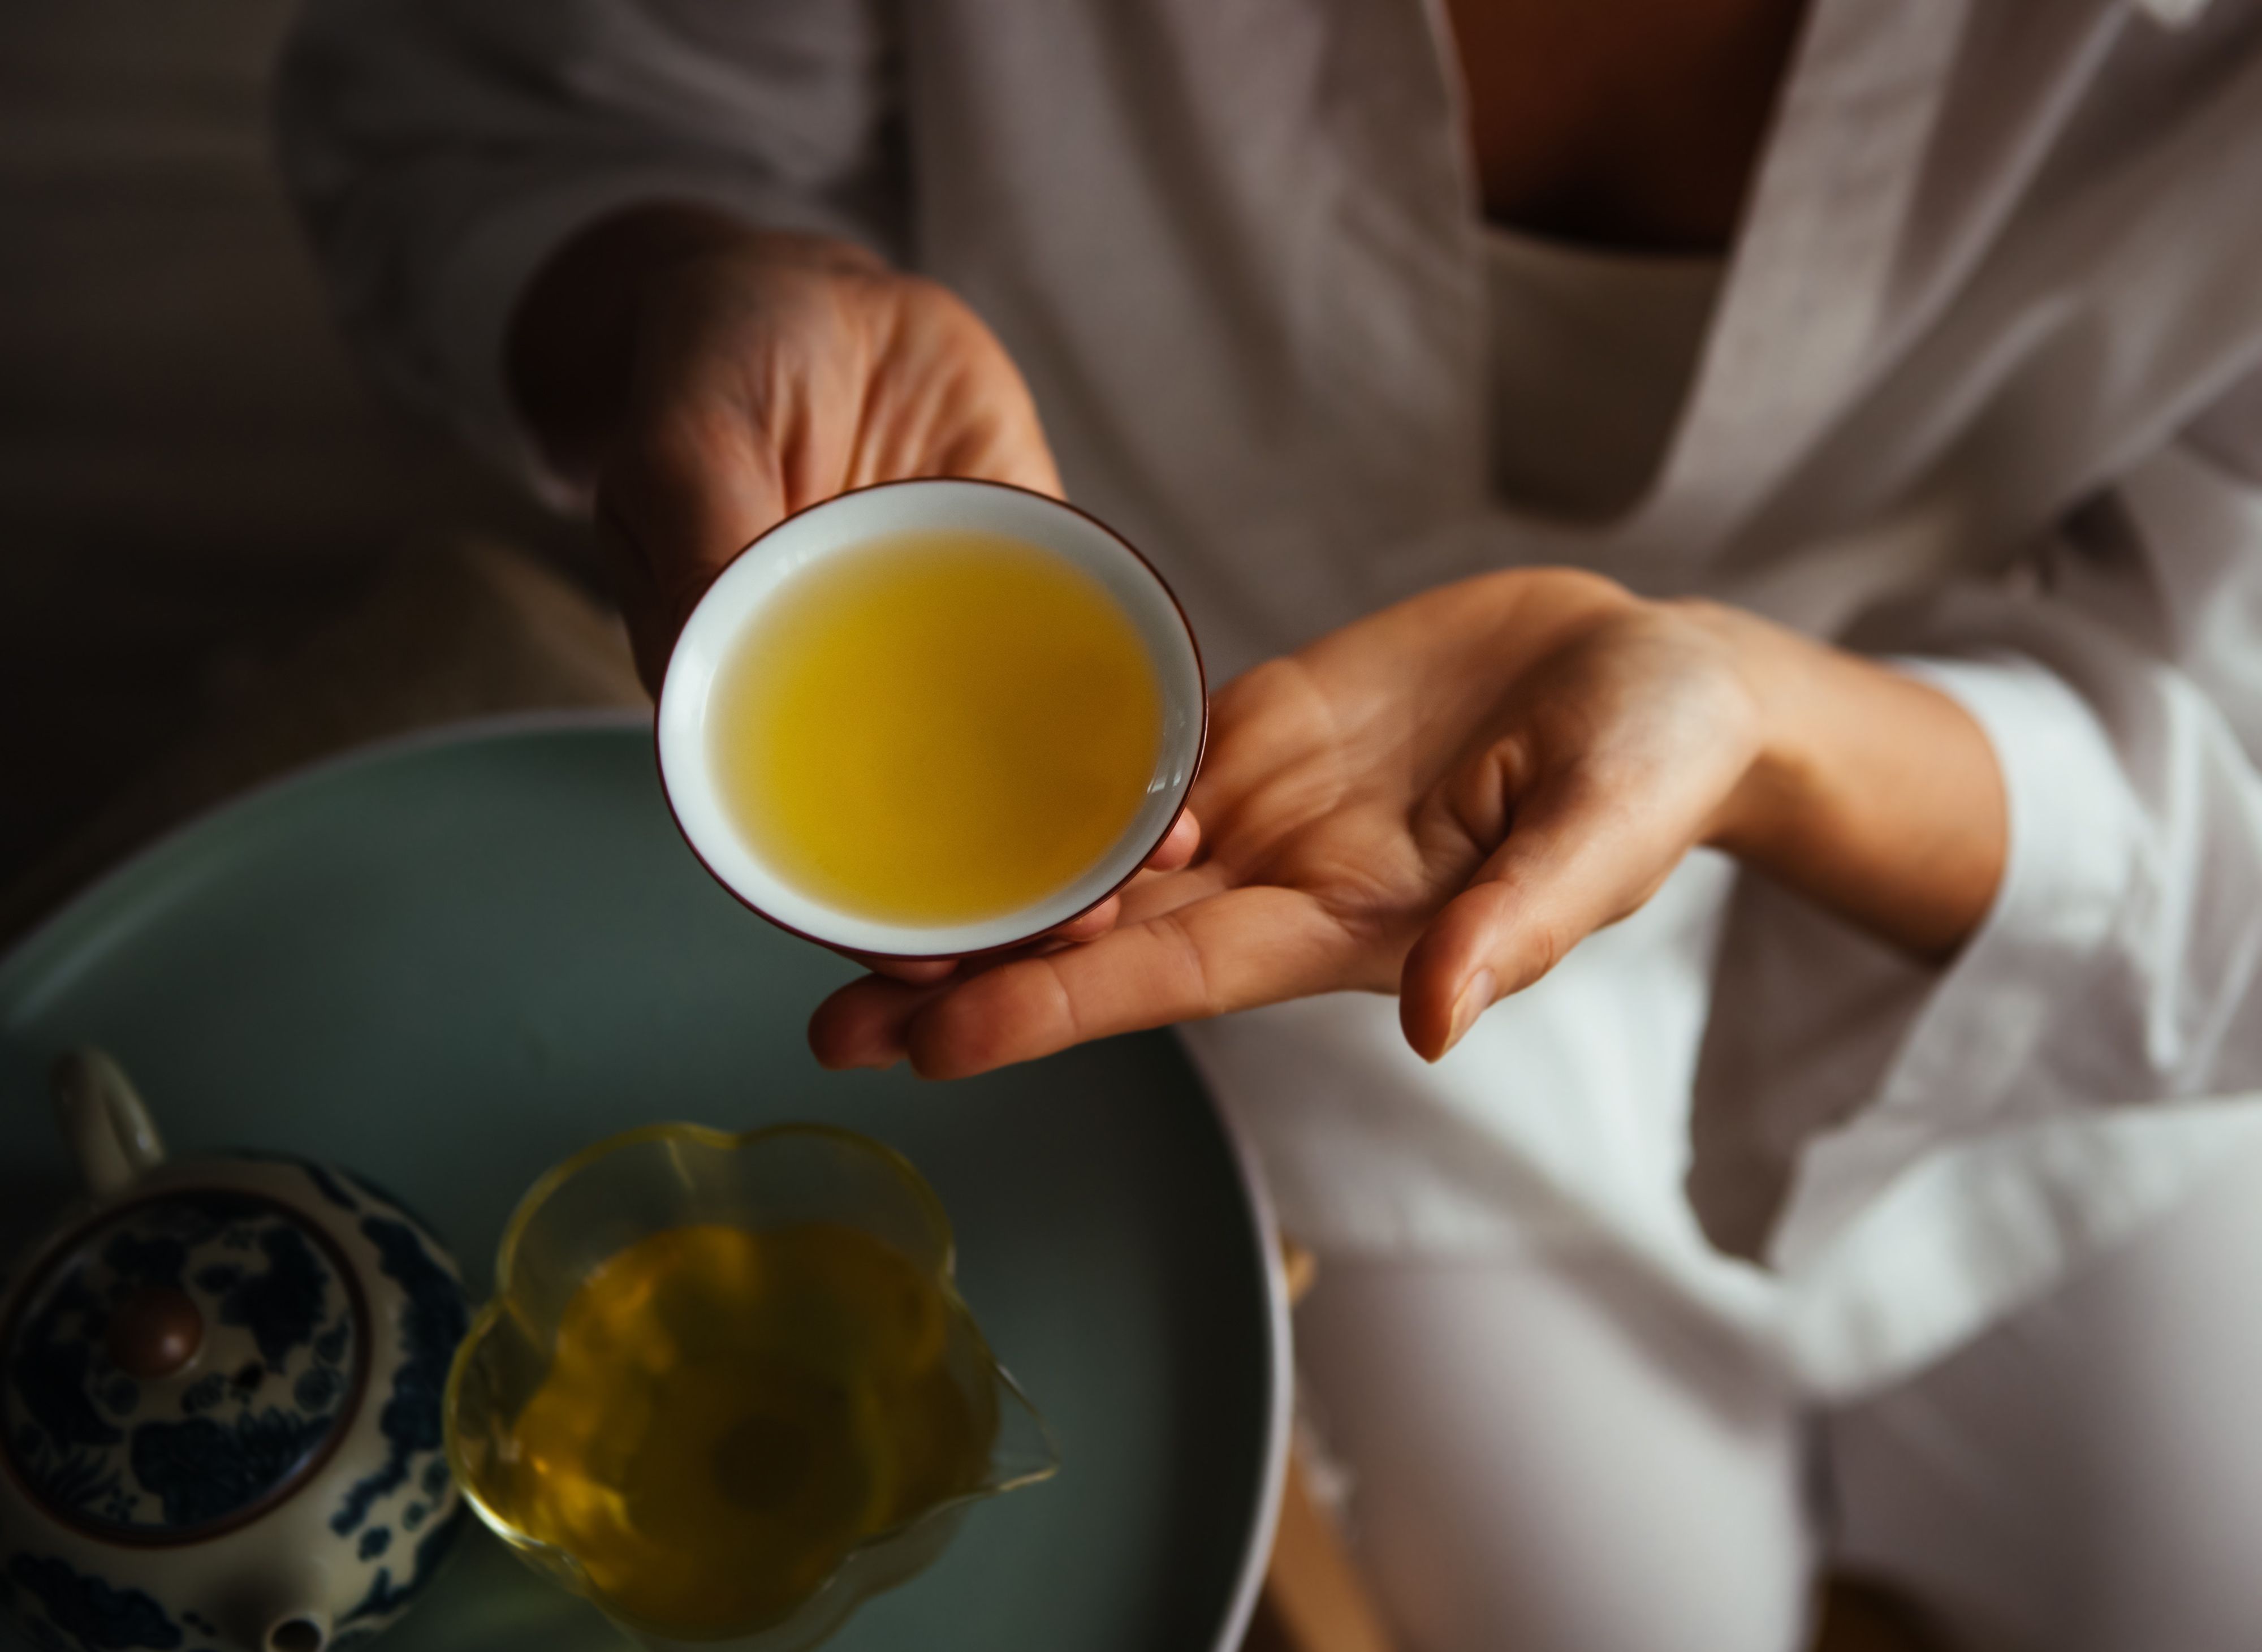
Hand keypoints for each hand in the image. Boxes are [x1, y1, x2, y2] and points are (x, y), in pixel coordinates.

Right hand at [508, 206, 1190, 976]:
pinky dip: (1128, 728)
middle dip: (997, 906)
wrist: (823, 291)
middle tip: (1076, 940)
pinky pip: (1081, 675)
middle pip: (925, 834)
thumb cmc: (721, 356)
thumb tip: (703, 647)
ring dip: (1075, 838)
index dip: (864, 915)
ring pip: (1012, 777)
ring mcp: (946, 656)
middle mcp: (854, 701)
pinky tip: (1181, 769)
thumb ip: (695, 529)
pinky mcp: (1029, 596)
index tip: (930, 969)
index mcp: (753, 696)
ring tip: (1148, 874)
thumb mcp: (687, 430)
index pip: (806, 841)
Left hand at [808, 568, 2007, 1076]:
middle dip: (972, 979)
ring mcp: (1260, 804)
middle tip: (826, 1018)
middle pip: (1101, 937)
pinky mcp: (1259, 725)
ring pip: (1094, 854)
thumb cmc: (1651, 763)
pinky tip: (945, 784)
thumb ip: (1514, 923)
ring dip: (982, 887)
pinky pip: (1132, 750)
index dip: (1058, 1006)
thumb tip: (1432, 1017)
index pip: (1176, 979)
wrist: (1653, 674)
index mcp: (1347, 926)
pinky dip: (1043, 777)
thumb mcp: (1599, 834)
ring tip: (846, 905)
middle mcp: (1279, 880)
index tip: (935, 1043)